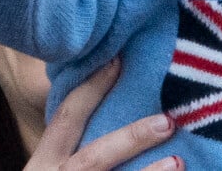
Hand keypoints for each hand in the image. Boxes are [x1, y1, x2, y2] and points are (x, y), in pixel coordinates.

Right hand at [25, 57, 183, 170]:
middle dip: (131, 138)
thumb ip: (71, 146)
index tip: (119, 60)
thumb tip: (114, 104)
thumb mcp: (49, 169)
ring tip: (178, 162)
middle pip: (95, 158)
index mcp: (43, 165)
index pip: (67, 118)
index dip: (92, 87)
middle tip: (168, 122)